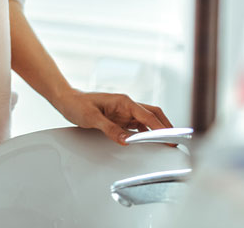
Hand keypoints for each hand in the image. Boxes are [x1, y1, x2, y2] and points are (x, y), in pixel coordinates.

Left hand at [51, 89, 172, 145]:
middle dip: (166, 127)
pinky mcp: (120, 118)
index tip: (170, 138)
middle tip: (176, 141)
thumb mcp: (91, 118)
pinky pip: (138, 126)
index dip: (161, 128)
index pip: (147, 116)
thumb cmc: (77, 104)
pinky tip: (150, 143)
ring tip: (167, 144)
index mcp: (124, 101)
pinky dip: (146, 133)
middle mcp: (127, 105)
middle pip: (153, 115)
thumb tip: (126, 140)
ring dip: (158, 131)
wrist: (66, 100)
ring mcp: (124, 112)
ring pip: (147, 121)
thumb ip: (110, 129)